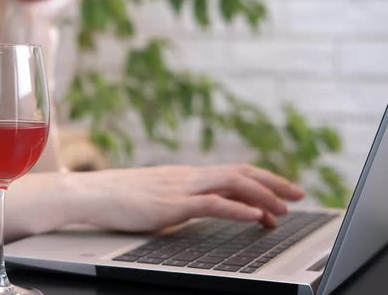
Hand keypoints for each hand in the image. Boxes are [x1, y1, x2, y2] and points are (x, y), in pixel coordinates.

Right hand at [71, 164, 304, 231]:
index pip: (231, 171)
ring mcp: (180, 188)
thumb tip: (194, 210)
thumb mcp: (155, 197)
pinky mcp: (171, 204)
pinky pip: (212, 203)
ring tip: (283, 209)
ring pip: (232, 183)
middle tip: (298, 194)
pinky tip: (254, 216)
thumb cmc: (117, 198)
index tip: (280, 190)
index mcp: (186, 175)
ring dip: (263, 195)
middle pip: (240, 172)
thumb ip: (178, 201)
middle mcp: (188, 176)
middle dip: (273, 182)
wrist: (89, 193)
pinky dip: (238, 208)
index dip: (261, 178)